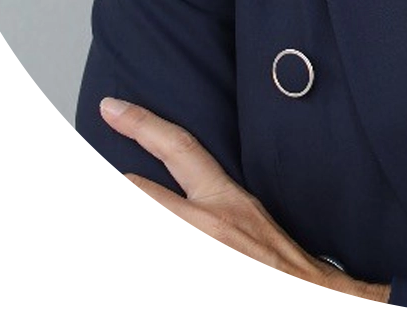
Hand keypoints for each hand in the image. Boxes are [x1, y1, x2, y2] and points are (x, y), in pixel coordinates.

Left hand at [99, 97, 390, 305]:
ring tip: (100, 269)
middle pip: (130, 192)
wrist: (310, 304)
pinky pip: (125, 294)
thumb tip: (158, 203)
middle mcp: (203, 226)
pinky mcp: (178, 299)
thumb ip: (207, 203)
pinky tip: (105, 298)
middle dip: (109, 197)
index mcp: (223, 201)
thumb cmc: (279, 268)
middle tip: (97, 205)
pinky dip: (107, 295)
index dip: (141, 123)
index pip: (178, 147)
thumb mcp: (248, 217)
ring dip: (110, 250)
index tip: (111, 107)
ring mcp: (188, 263)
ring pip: (123, 241)